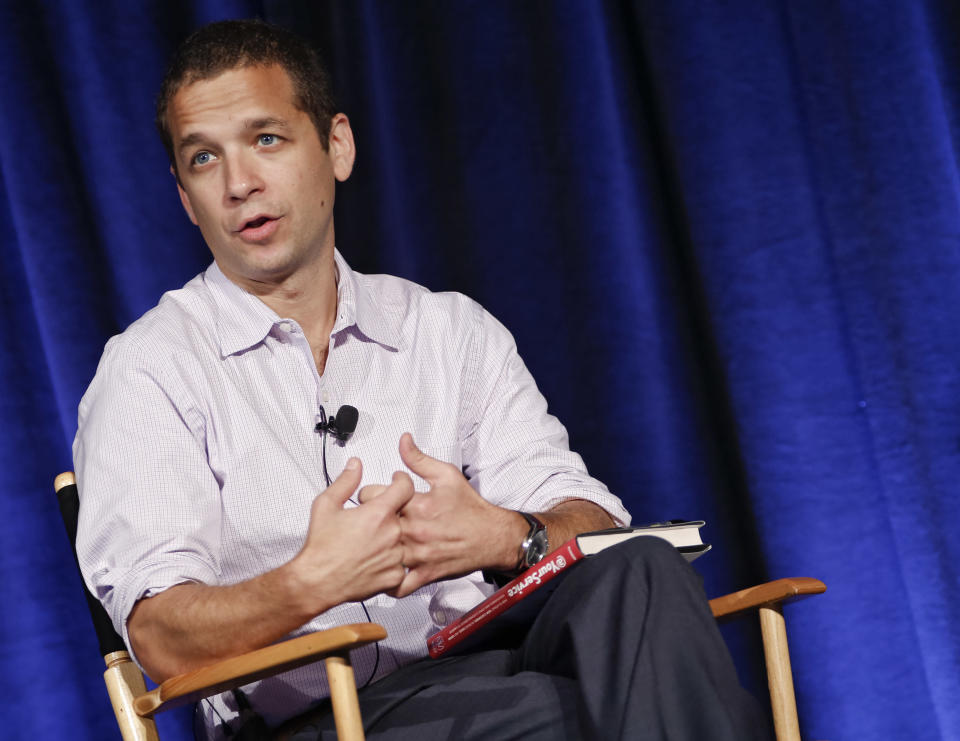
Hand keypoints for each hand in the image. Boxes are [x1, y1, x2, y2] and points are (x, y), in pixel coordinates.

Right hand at [290, 458, 414, 612]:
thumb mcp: (326, 505)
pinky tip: (374, 559)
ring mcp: (395, 556)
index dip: (402, 480)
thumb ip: (345, 481)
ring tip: (369, 542)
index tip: (397, 481)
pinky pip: (401, 563)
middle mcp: (391, 534)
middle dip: (389, 513)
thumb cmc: (321, 547)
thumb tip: (355, 465)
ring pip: (402, 538)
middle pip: (403, 513)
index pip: (405, 487)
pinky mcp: (395, 576)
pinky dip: (391, 561)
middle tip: (370, 520)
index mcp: (378, 513)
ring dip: (391, 538)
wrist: (317, 582)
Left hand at [362, 434, 526, 596]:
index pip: (372, 495)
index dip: (371, 492)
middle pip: (370, 524)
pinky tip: (387, 571)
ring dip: (375, 548)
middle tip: (372, 517)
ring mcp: (417, 555)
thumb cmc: (471, 508)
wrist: (493, 537)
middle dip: (368, 519)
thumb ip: (419, 459)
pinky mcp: (424, 574)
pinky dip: (389, 582)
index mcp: (416, 504)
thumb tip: (403, 441)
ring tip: (376, 541)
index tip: (378, 494)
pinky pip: (398, 586)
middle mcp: (413, 531)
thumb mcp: (446, 475)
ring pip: (379, 555)